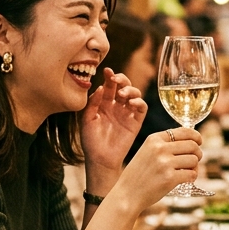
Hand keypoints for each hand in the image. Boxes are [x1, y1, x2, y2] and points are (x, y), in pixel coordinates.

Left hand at [81, 69, 149, 183]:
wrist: (100, 159)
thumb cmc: (91, 140)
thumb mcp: (86, 119)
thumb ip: (93, 103)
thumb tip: (102, 87)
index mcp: (104, 102)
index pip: (110, 84)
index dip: (110, 76)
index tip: (107, 70)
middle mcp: (117, 105)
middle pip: (124, 85)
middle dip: (122, 79)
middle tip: (115, 79)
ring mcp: (127, 113)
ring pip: (135, 94)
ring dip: (130, 89)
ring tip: (122, 94)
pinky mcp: (136, 122)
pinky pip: (141, 108)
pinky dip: (139, 102)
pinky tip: (131, 103)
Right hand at [112, 127, 202, 213]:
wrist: (127, 195)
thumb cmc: (138, 175)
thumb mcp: (146, 152)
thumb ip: (164, 145)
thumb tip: (192, 143)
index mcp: (154, 139)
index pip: (184, 131)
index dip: (196, 136)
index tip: (199, 142)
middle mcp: (160, 148)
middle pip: (192, 145)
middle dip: (198, 153)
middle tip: (195, 161)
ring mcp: (165, 163)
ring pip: (194, 160)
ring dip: (195, 167)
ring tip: (187, 172)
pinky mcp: (170, 178)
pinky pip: (191, 174)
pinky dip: (192, 178)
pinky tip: (185, 180)